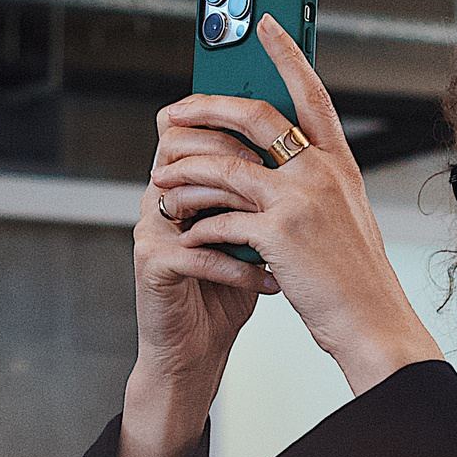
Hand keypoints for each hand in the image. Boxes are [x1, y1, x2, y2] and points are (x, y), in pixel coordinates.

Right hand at [118, 109, 284, 456]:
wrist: (195, 349)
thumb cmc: (226, 289)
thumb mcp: (252, 231)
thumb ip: (264, 192)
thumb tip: (306, 151)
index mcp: (184, 183)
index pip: (190, 125)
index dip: (218, 109)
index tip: (265, 106)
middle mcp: (160, 198)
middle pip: (179, 146)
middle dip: (228, 152)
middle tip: (270, 168)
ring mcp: (151, 230)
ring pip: (185, 193)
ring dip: (234, 207)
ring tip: (273, 225)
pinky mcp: (152, 266)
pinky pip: (195, 252)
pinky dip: (236, 266)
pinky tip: (267, 280)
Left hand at [150, 16, 442, 396]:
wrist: (373, 323)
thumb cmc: (356, 279)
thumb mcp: (344, 217)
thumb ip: (313, 183)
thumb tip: (268, 163)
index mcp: (339, 163)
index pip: (311, 92)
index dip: (286, 52)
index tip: (264, 22)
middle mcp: (322, 171)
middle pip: (255, 115)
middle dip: (206, 107)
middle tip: (174, 112)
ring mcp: (300, 198)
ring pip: (225, 166)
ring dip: (185, 172)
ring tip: (161, 178)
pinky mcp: (279, 232)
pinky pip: (221, 218)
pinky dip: (199, 227)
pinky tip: (188, 235)